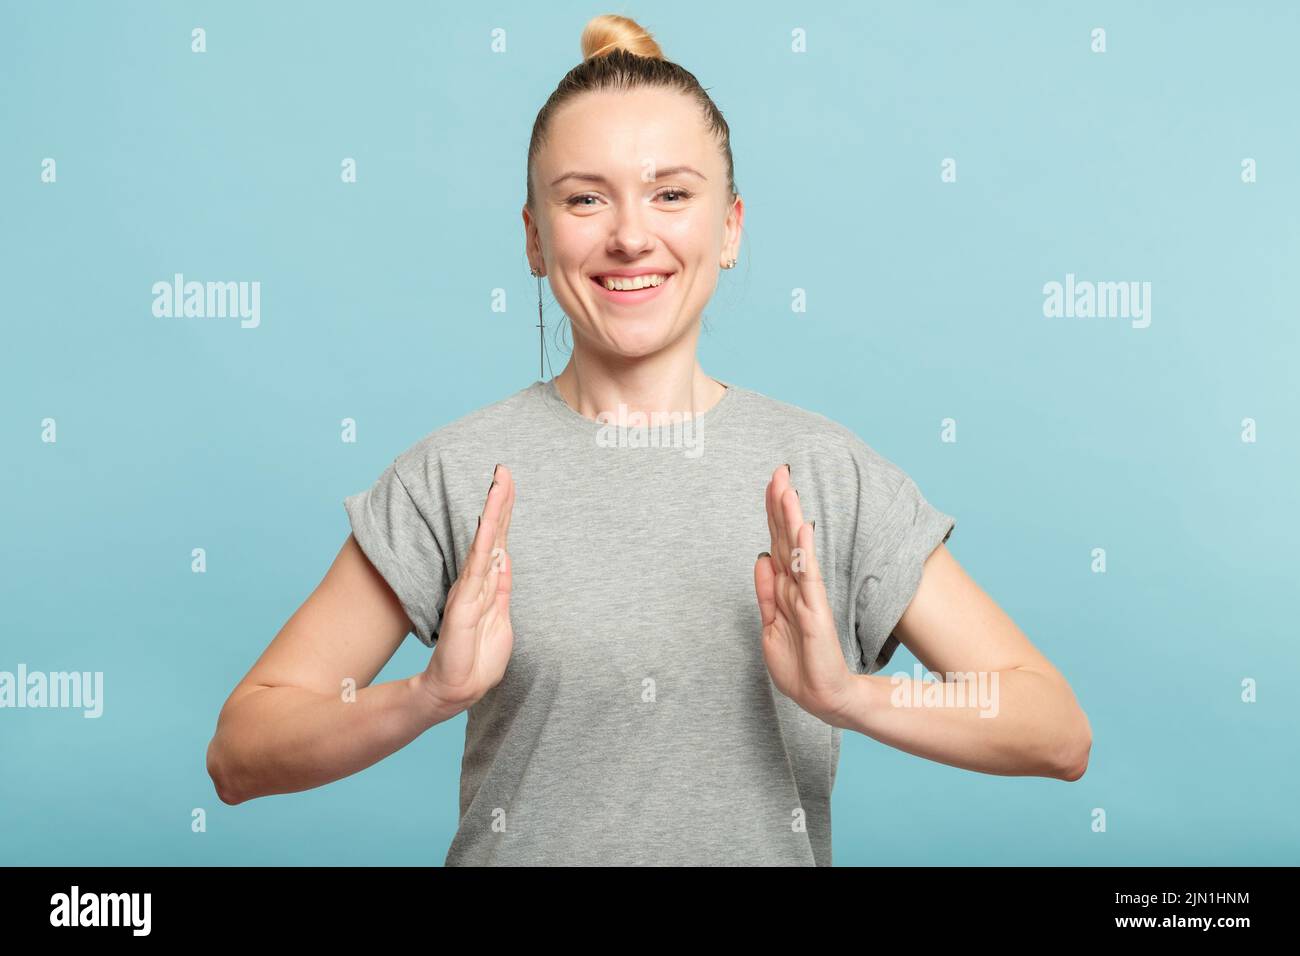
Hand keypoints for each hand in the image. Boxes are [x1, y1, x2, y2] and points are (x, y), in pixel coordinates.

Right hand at [420, 464, 514, 713]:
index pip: (499, 543)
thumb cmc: (477, 661)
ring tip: (499, 482)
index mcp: (487, 586)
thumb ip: (501, 591)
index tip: (508, 485)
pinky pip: (478, 565)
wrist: (456, 689)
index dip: (504, 515)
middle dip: (500, 502)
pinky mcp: (464, 601)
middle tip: (504, 469)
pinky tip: (489, 519)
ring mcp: (470, 588)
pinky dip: (485, 541)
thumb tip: (504, 561)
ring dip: (494, 512)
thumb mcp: (500, 622)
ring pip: (486, 542)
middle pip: (493, 534)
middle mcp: (476, 580)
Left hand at [754, 464, 853, 724]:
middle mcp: (798, 586)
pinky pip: (808, 576)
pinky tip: (802, 528)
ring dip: (790, 518)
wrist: (822, 697)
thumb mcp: (771, 624)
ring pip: (797, 549)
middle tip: (779, 470)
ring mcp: (808, 596)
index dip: (772, 513)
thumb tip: (760, 557)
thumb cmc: (799, 664)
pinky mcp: (816, 611)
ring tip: (787, 488)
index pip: (778, 542)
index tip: (771, 483)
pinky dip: (804, 552)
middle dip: (780, 504)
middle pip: (786, 538)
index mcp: (785, 588)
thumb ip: (766, 592)